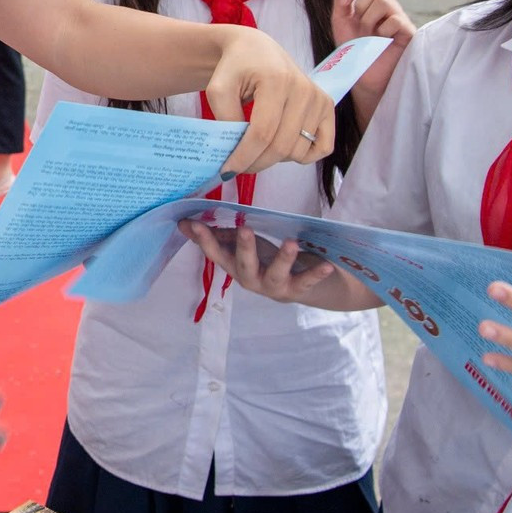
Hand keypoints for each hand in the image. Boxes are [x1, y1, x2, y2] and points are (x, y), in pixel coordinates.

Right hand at [179, 220, 338, 304]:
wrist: (302, 285)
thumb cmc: (266, 260)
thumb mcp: (240, 247)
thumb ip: (216, 236)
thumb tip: (184, 222)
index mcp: (235, 267)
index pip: (216, 254)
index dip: (204, 240)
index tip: (193, 223)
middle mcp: (251, 280)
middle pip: (244, 266)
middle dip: (243, 248)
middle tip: (244, 229)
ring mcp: (273, 287)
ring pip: (275, 275)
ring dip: (282, 259)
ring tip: (290, 242)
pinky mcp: (296, 290)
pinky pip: (306, 282)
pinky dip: (316, 274)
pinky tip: (328, 265)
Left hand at [209, 25, 334, 175]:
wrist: (256, 50)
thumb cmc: (235, 69)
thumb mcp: (218, 89)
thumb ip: (226, 118)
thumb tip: (237, 149)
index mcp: (276, 80)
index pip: (262, 132)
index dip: (244, 156)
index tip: (227, 170)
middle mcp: (304, 90)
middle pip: (281, 146)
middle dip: (256, 163)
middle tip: (238, 166)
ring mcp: (319, 99)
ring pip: (299, 151)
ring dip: (274, 159)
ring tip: (257, 147)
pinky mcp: (328, 107)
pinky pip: (322, 147)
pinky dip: (302, 156)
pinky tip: (282, 147)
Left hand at [332, 0, 415, 120]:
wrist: (362, 74)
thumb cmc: (353, 48)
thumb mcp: (340, 22)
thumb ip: (340, 2)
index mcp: (371, 0)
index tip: (343, 4)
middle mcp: (387, 5)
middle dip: (360, 4)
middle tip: (358, 23)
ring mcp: (399, 17)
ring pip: (384, 1)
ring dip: (368, 19)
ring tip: (369, 35)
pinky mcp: (408, 32)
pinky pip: (395, 20)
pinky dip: (382, 30)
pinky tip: (381, 41)